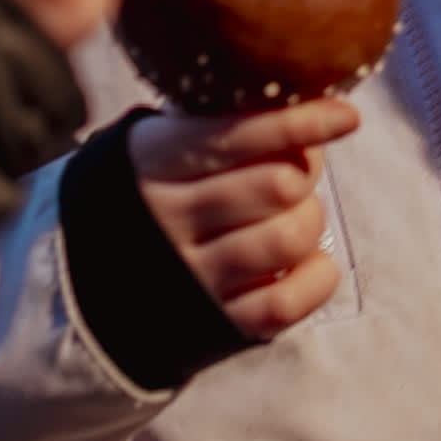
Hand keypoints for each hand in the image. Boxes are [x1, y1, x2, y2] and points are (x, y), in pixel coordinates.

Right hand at [129, 100, 353, 337]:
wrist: (94, 289)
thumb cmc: (154, 196)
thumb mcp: (164, 146)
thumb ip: (223, 125)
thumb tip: (312, 115)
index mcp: (153, 163)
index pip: (238, 136)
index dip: (301, 122)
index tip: (346, 115)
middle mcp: (168, 219)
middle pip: (277, 185)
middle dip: (304, 173)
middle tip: (295, 174)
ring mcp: (192, 277)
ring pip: (289, 238)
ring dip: (309, 221)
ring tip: (294, 217)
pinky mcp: (218, 325)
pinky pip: (289, 300)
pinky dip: (316, 276)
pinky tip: (306, 262)